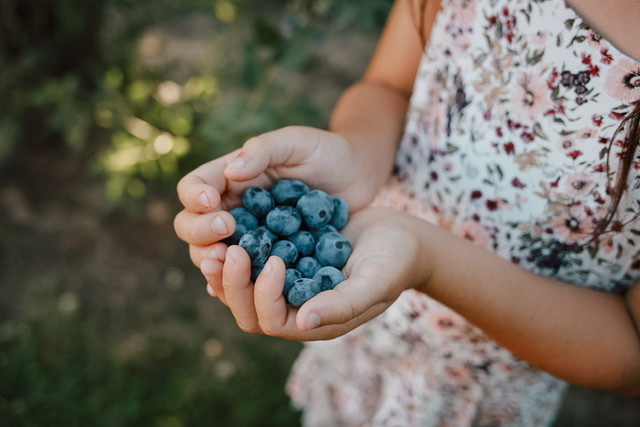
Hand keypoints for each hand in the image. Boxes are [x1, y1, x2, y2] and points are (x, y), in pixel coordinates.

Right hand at [174, 126, 375, 270]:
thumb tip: (231, 172)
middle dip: (201, 232)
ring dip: (215, 262)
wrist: (359, 177)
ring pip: (213, 257)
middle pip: (192, 227)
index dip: (194, 196)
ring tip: (230, 259)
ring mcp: (248, 239)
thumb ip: (264, 150)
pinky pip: (245, 277)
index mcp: (229, 178)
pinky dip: (237, 283)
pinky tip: (245, 286)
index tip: (211, 201)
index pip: (194, 188)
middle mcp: (231, 211)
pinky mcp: (270, 262)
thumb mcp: (297, 142)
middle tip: (225, 230)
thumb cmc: (327, 153)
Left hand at [200, 207, 432, 340]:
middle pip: (248, 309)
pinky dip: (239, 247)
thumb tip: (305, 321)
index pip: (271, 321)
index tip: (273, 261)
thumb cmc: (395, 261)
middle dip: (232, 283)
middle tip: (225, 251)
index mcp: (314, 320)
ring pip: (244, 285)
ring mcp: (287, 283)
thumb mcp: (375, 281)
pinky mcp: (286, 257)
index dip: (262, 295)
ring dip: (227, 268)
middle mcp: (295, 307)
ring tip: (217, 242)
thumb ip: (344, 304)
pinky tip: (230, 226)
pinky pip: (252, 259)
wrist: (401, 234)